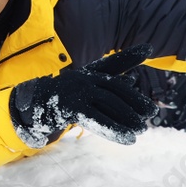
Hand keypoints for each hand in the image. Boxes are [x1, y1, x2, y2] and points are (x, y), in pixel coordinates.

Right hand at [9, 45, 155, 147]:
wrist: (33, 109)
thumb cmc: (63, 99)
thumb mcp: (83, 89)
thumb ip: (105, 83)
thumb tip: (132, 79)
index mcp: (88, 72)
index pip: (112, 63)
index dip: (130, 56)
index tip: (149, 48)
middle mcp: (83, 78)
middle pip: (115, 87)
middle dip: (135, 100)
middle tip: (152, 112)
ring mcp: (77, 92)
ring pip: (109, 103)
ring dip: (128, 116)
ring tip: (141, 129)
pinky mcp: (71, 108)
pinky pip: (98, 120)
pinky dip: (115, 130)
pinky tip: (128, 139)